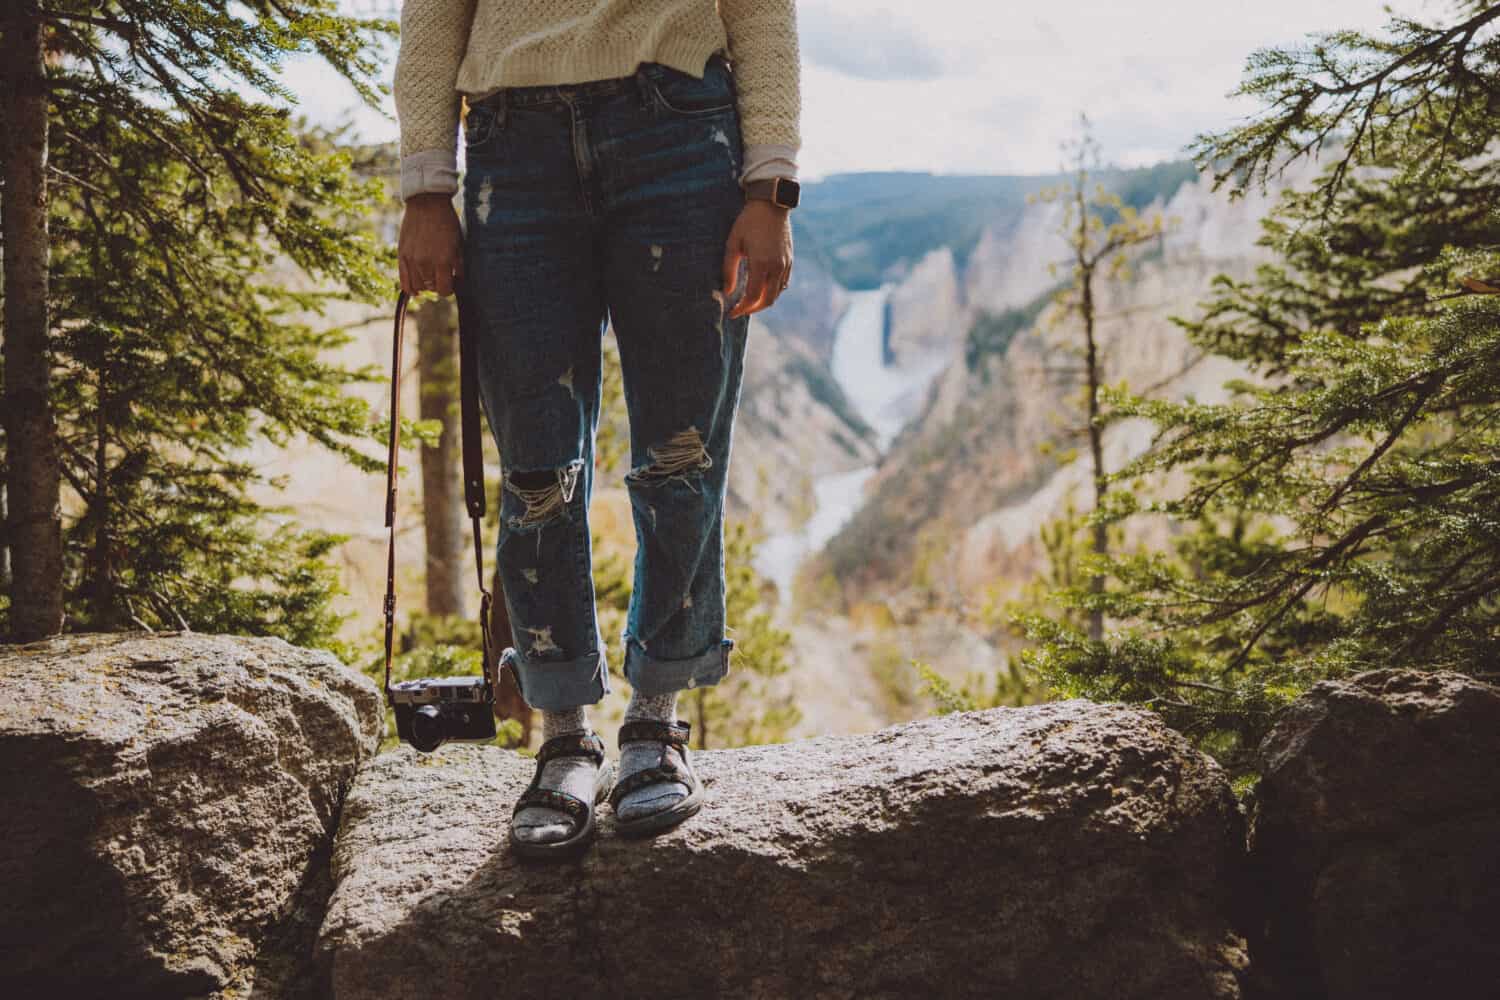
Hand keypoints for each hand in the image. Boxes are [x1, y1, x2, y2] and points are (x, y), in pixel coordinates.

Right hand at [398, 192, 463, 296]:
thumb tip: (457, 282)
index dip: (449, 289)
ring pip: (417, 286)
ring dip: (425, 285)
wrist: (427, 203)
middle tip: (441, 277)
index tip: (451, 283)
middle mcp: (425, 263)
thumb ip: (458, 266)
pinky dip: (409, 288)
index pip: (444, 290)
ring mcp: (411, 259)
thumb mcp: (458, 244)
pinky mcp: (401, 254)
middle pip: (431, 288)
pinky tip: (415, 291)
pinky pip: (403, 280)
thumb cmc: (447, 222)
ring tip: (430, 278)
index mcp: (442, 261)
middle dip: (438, 285)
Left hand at [722, 199, 792, 317]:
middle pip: (767, 301)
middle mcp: (776, 267)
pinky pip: (783, 283)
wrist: (771, 204)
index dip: (741, 308)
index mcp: (760, 264)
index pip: (752, 297)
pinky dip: (773, 291)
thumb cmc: (748, 222)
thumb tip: (727, 292)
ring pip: (777, 294)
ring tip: (749, 301)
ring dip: (763, 301)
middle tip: (740, 310)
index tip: (731, 312)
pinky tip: (762, 289)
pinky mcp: (790, 260)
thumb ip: (729, 270)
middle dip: (753, 309)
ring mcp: (785, 264)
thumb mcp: (733, 244)